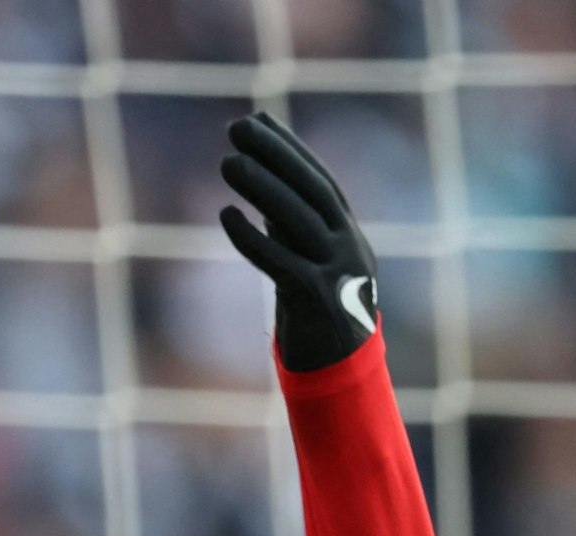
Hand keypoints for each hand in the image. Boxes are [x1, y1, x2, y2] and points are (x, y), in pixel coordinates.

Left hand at [220, 111, 377, 371]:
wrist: (341, 375)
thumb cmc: (316, 313)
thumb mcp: (306, 261)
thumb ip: (288, 222)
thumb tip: (261, 177)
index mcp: (348, 234)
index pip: (320, 180)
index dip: (290, 148)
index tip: (257, 119)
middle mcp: (348, 247)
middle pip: (312, 192)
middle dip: (276, 156)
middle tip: (237, 127)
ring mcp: (336, 273)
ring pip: (298, 221)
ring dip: (263, 187)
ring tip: (228, 160)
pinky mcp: (317, 302)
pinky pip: (281, 264)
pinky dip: (254, 238)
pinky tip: (227, 214)